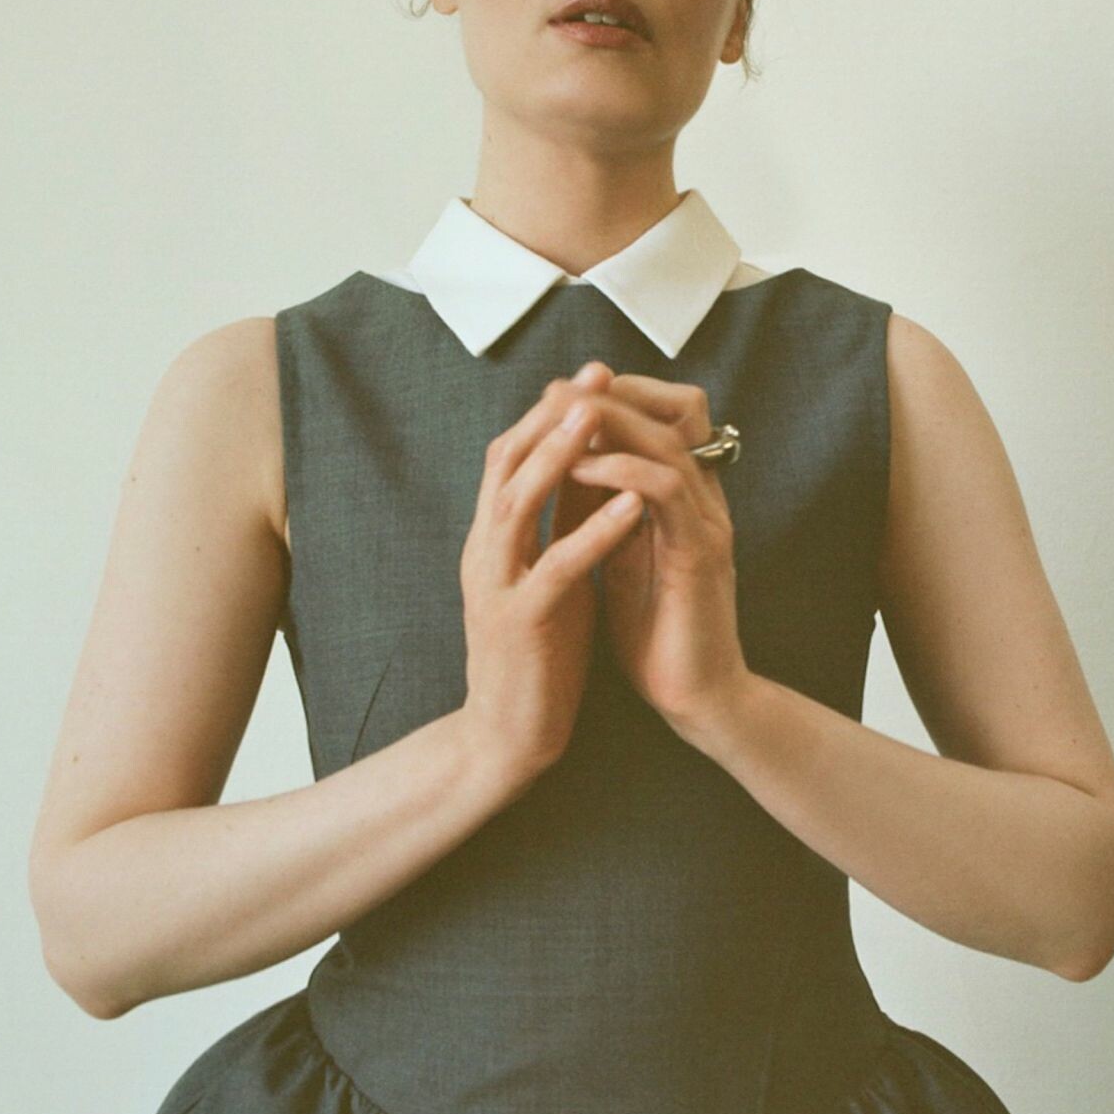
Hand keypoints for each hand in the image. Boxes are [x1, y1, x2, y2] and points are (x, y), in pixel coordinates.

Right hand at [459, 375, 645, 778]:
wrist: (506, 738)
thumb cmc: (537, 657)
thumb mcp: (550, 578)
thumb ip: (561, 527)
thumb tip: (589, 466)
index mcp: (490, 541)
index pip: (508, 457)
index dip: (546, 413)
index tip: (589, 376)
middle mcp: (484, 554)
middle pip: (506, 464)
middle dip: (551, 416)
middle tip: (593, 376)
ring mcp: (496, 586)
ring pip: (518, 504)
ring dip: (560, 456)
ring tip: (597, 417)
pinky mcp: (521, 622)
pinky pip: (558, 566)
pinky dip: (593, 530)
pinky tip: (629, 504)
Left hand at [554, 362, 750, 730]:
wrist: (695, 697)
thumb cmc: (658, 632)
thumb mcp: (621, 554)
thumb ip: (604, 508)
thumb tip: (568, 463)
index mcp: (686, 498)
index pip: (668, 415)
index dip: (618, 396)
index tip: (564, 396)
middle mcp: (704, 501)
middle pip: (676, 410)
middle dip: (613, 393)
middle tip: (561, 390)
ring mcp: (708, 523)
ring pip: (669, 440)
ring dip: (611, 422)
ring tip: (562, 418)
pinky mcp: (701, 554)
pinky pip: (666, 491)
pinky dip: (621, 470)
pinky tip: (580, 468)